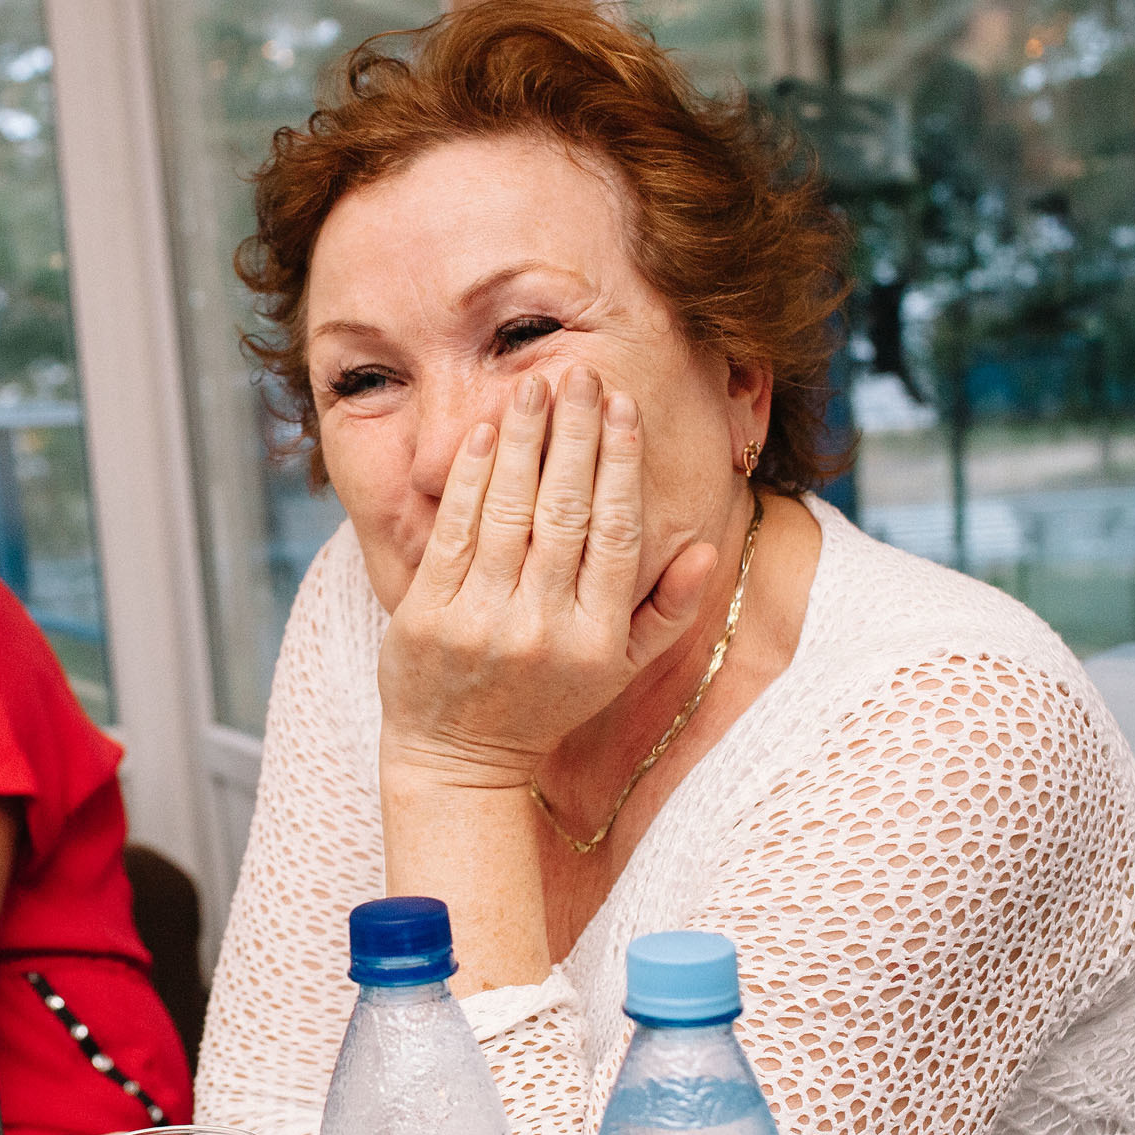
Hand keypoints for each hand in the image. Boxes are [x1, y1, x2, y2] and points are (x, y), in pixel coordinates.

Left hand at [376, 364, 718, 792]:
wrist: (458, 760)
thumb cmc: (547, 702)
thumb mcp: (618, 670)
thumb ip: (666, 610)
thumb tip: (707, 547)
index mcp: (596, 638)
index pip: (616, 534)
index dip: (621, 466)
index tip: (623, 407)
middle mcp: (542, 628)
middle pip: (565, 513)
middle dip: (574, 436)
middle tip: (579, 373)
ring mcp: (481, 621)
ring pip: (509, 513)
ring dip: (522, 441)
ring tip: (532, 385)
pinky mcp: (428, 616)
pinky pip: (453, 532)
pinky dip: (470, 478)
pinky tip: (484, 432)